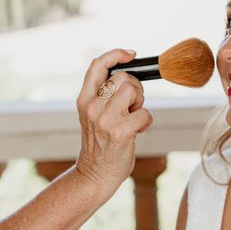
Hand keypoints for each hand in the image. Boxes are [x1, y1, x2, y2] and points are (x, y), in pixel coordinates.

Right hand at [74, 49, 152, 195]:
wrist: (94, 175)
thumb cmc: (100, 143)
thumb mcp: (93, 115)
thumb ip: (104, 96)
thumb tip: (129, 74)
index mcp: (84, 100)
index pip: (97, 66)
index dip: (116, 55)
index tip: (130, 55)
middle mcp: (92, 107)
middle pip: (123, 78)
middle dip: (135, 88)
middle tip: (132, 105)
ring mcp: (106, 119)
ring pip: (134, 91)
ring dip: (140, 103)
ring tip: (132, 117)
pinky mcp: (121, 132)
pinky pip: (145, 114)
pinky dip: (146, 122)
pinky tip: (136, 132)